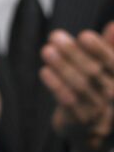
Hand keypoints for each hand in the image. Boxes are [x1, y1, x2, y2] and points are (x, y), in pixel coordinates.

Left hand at [41, 22, 113, 151]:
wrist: (87, 126)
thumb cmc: (96, 88)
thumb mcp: (106, 68)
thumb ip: (109, 47)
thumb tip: (113, 25)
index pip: (112, 63)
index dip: (99, 49)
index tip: (83, 35)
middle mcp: (112, 94)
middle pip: (93, 71)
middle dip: (73, 52)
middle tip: (55, 36)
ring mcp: (97, 108)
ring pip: (78, 84)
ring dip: (61, 66)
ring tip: (46, 50)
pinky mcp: (79, 119)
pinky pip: (66, 100)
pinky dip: (55, 84)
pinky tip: (44, 70)